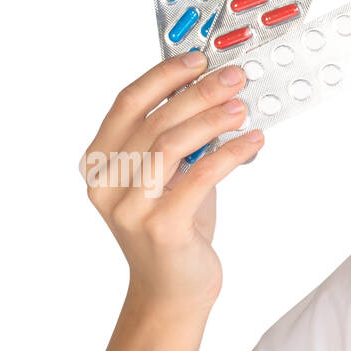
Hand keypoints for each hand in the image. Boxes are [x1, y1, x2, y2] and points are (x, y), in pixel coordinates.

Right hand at [80, 51, 262, 311]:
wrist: (172, 292)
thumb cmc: (174, 230)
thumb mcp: (167, 178)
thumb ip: (175, 141)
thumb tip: (209, 91)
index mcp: (98, 163)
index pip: (127, 103)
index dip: (163, 76)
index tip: (199, 59)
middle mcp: (105, 183)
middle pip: (153, 120)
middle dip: (198, 92)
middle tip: (234, 77)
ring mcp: (128, 207)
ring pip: (171, 144)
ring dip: (212, 119)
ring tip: (242, 108)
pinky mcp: (160, 227)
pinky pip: (200, 176)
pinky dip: (230, 153)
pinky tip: (253, 142)